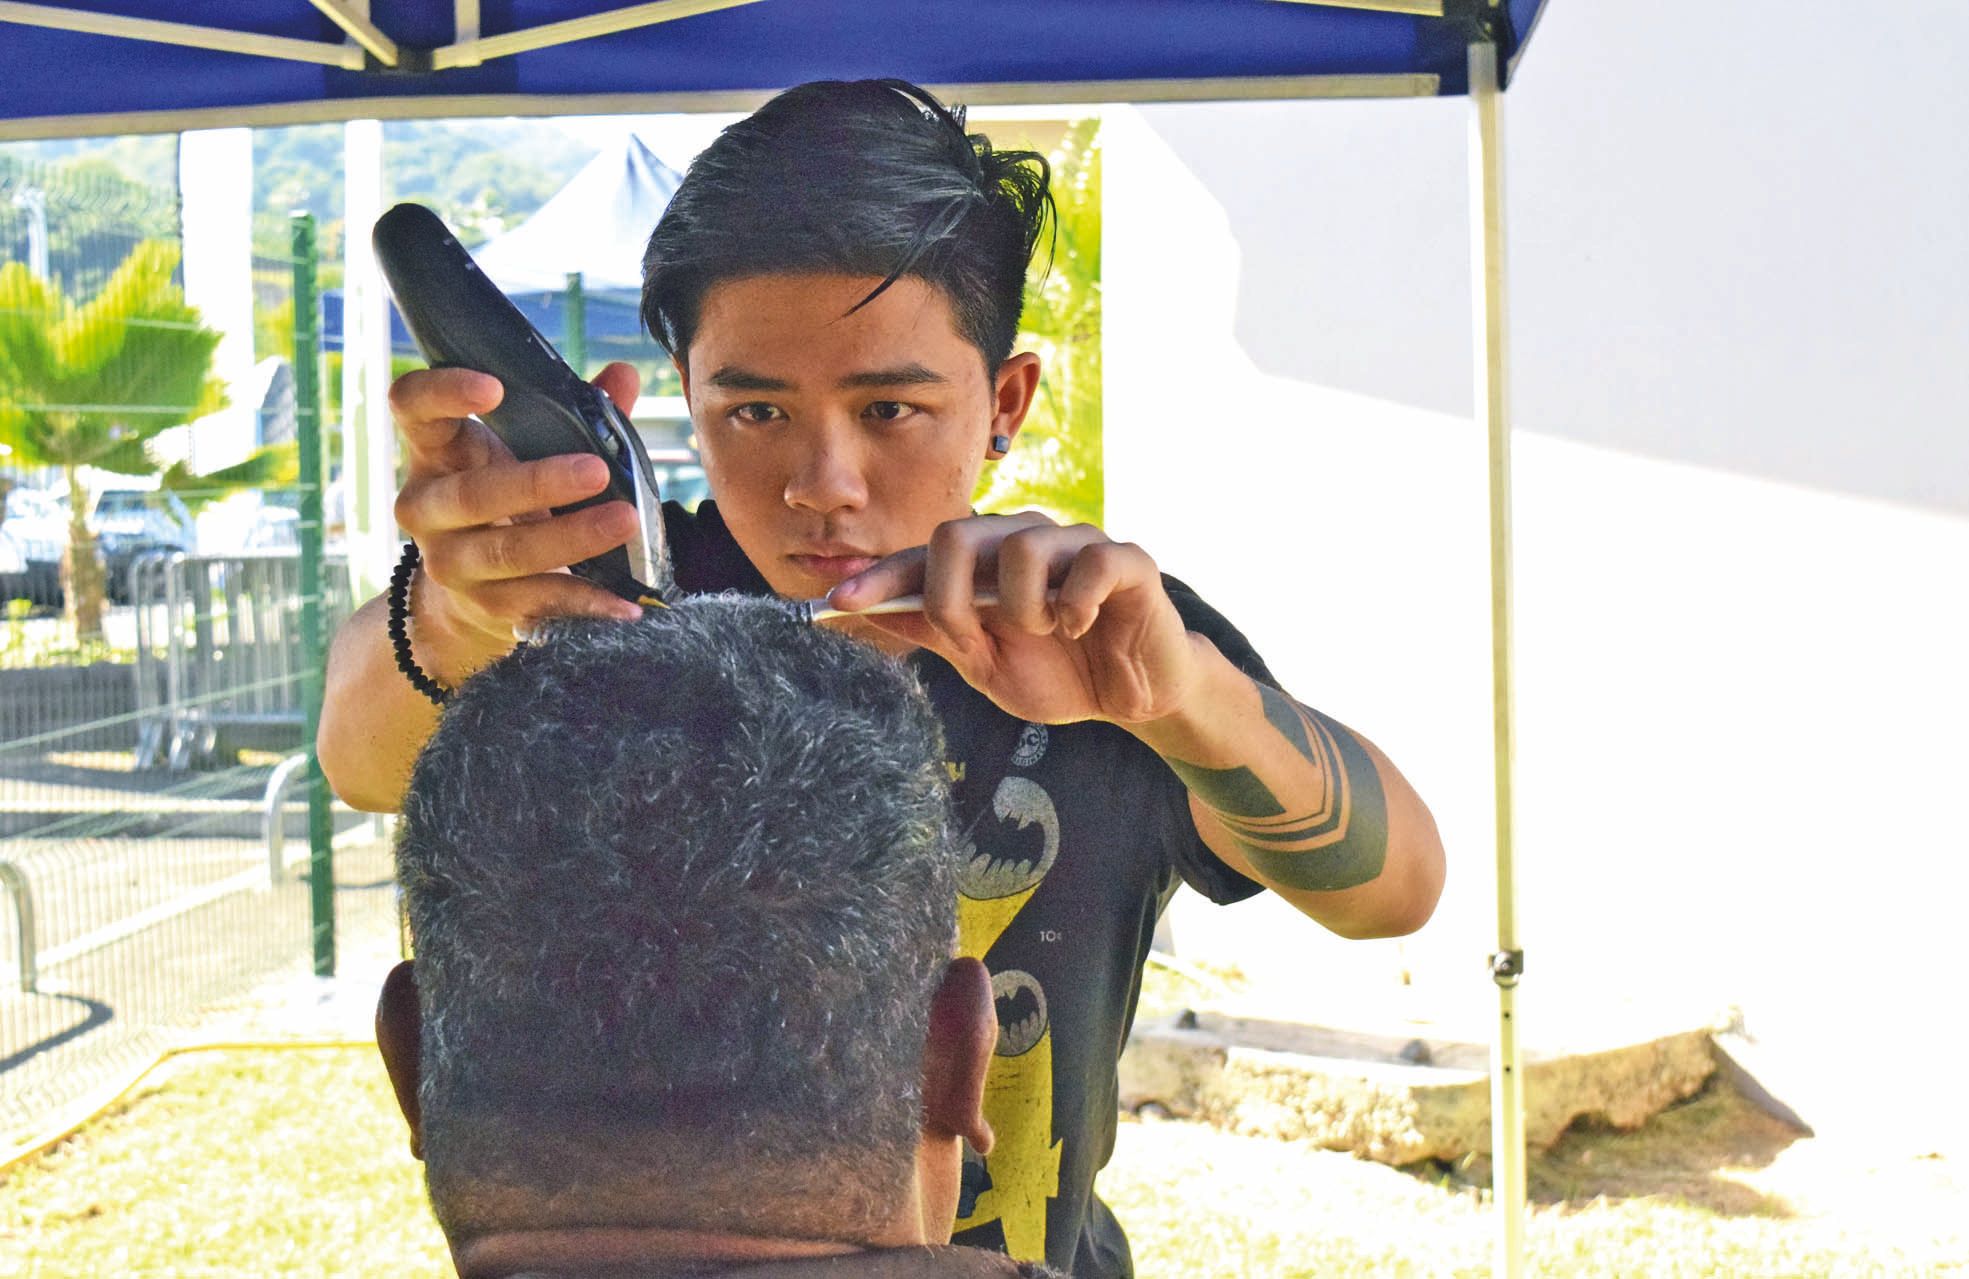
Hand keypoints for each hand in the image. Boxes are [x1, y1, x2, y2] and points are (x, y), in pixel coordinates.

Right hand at [389, 362, 644, 680]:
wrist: (472, 593)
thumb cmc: (509, 498)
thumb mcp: (529, 450)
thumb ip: (574, 411)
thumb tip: (624, 374)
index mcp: (434, 450)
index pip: (412, 407)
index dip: (443, 393)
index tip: (494, 388)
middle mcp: (426, 507)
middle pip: (471, 495)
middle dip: (538, 483)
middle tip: (597, 470)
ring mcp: (450, 561)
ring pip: (504, 552)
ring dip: (569, 538)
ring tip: (624, 521)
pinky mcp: (485, 606)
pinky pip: (537, 602)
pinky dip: (586, 600)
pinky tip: (626, 601)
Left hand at [827, 512, 1202, 726]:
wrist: (1132, 698)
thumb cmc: (1060, 672)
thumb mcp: (984, 663)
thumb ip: (936, 632)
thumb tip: (865, 613)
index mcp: (986, 563)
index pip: (921, 557)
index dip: (879, 579)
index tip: (837, 604)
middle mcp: (1025, 540)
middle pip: (958, 533)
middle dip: (951, 596)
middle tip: (972, 636)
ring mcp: (1076, 543)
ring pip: (1022, 547)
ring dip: (1024, 607)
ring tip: (1047, 631)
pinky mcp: (1127, 559)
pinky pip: (1092, 561)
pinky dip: (1078, 603)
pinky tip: (1083, 625)